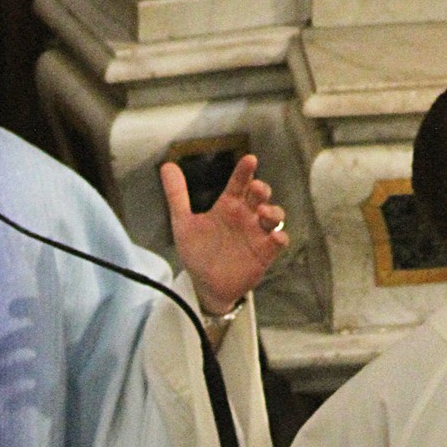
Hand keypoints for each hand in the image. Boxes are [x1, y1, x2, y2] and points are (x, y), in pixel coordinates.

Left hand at [160, 153, 287, 317]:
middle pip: (260, 196)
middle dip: (262, 189)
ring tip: (262, 212)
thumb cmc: (198, 252)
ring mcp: (257, 234)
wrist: (204, 286)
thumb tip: (166, 165)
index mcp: (229, 206)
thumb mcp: (183, 223)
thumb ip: (177, 195)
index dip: (245, 171)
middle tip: (255, 188)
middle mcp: (245, 216)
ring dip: (273, 211)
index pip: (239, 183)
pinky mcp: (265, 253)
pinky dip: (280, 237)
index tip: (249, 160)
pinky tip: (274, 237)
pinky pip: (278, 242)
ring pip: (274, 216)